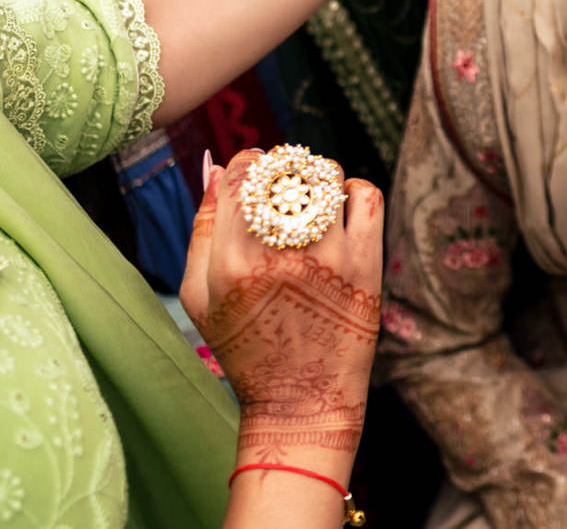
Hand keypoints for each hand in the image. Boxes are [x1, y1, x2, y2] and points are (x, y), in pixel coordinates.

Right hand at [182, 149, 382, 469]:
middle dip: (279, 167)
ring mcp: (330, 258)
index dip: (246, 164)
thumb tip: (214, 167)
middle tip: (279, 185)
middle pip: (283, 169)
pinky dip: (352, 190)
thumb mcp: (200, 298)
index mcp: (233, 264)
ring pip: (325, 175)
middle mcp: (282, 256)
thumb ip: (201, 229)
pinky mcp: (367, 263)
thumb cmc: (245, 349)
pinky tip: (339, 208)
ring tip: (308, 196)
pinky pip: (366, 195)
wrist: (301, 402)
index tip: (250, 175)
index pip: (242, 176)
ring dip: (314, 175)